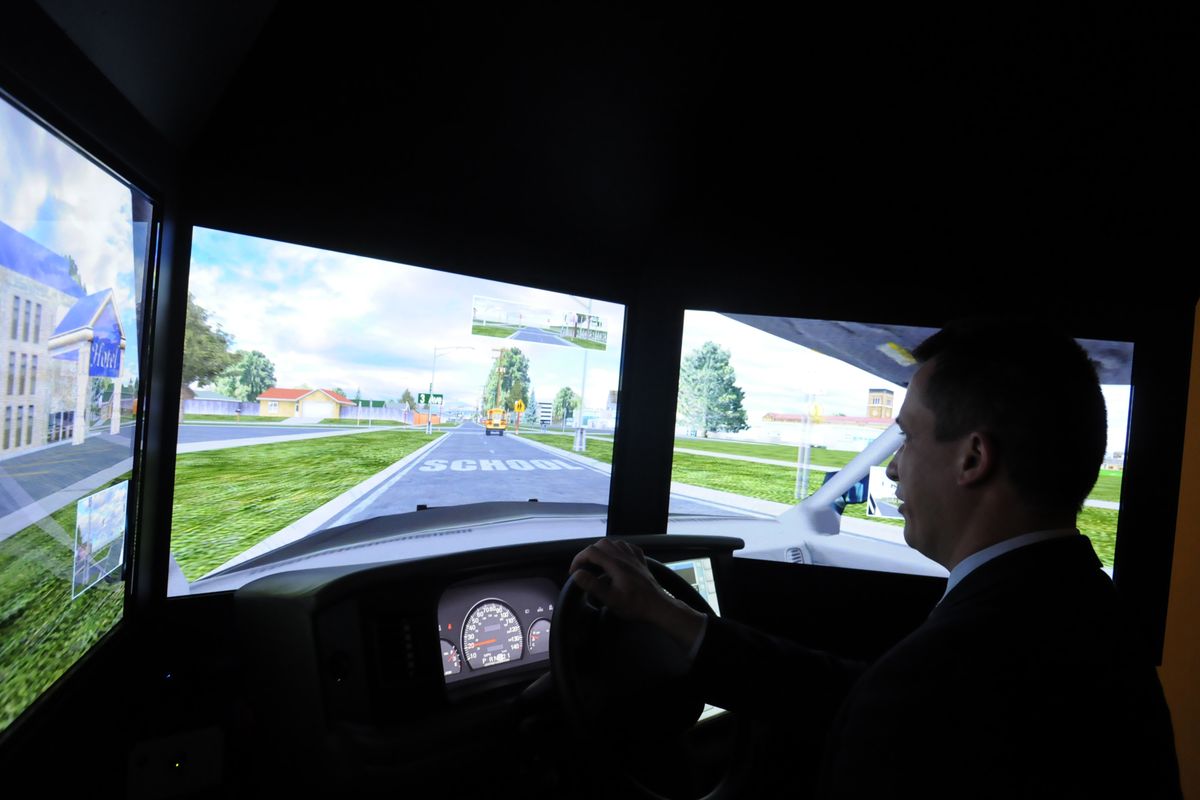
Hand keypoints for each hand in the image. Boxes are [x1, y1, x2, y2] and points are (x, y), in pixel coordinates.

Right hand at [569, 539, 705, 649]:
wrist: (658, 607)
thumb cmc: (634, 605)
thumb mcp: (611, 599)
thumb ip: (593, 585)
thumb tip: (577, 574)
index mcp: (615, 564)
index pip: (592, 552)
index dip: (579, 559)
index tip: (574, 572)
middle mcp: (625, 557)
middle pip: (602, 544)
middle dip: (589, 553)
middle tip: (584, 568)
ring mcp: (635, 558)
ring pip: (615, 543)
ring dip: (603, 549)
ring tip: (597, 562)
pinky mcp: (642, 562)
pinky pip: (629, 547)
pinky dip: (619, 549)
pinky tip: (618, 558)